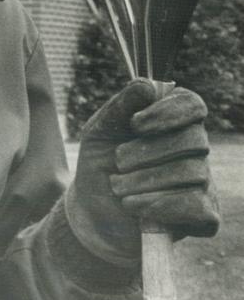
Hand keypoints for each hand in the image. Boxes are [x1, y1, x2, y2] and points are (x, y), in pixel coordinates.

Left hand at [64, 79, 220, 267]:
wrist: (93, 211)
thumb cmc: (100, 164)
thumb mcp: (100, 130)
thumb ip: (121, 106)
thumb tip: (149, 85)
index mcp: (173, 121)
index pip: (192, 104)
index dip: (167, 112)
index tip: (135, 123)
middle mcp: (196, 148)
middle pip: (194, 139)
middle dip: (147, 152)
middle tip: (118, 161)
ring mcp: (205, 182)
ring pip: (193, 173)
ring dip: (144, 181)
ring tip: (118, 188)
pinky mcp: (206, 215)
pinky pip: (197, 206)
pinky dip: (159, 205)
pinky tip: (135, 207)